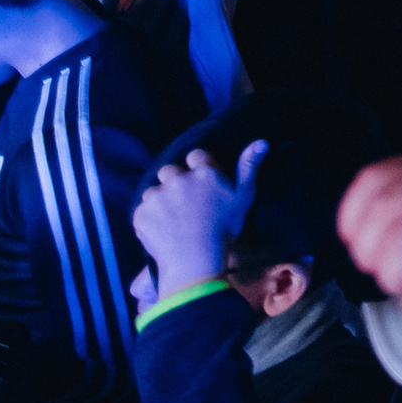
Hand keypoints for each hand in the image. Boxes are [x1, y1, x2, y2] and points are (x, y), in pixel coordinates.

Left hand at [132, 142, 265, 299]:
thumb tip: (261, 141)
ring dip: (160, 200)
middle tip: (185, 204)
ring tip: (172, 220)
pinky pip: (142, 210)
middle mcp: (178, 179)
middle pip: (170, 171)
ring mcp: (157, 196)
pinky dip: (149, 218)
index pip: (196, 155)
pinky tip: (162, 231)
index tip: (201, 185)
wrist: (196, 261)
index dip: (197, 168)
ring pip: (154, 191)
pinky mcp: (141, 214)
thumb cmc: (224, 230)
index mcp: (204, 173)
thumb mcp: (243, 198)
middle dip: (174, 182)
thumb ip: (249, 167)